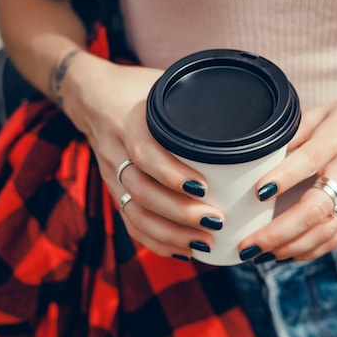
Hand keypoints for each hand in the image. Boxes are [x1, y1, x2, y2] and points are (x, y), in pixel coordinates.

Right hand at [66, 53, 223, 258]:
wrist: (92, 97)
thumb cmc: (139, 90)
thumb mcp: (163, 85)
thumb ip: (195, 100)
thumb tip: (244, 115)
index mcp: (130, 122)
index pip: (146, 153)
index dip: (172, 174)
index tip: (204, 188)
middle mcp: (116, 151)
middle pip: (142, 191)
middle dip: (179, 212)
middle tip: (216, 221)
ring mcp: (112, 175)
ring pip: (135, 213)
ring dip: (171, 233)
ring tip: (206, 242)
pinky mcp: (114, 191)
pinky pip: (130, 222)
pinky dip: (156, 241)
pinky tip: (184, 251)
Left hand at [240, 87, 336, 261]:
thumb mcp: (325, 111)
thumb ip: (295, 132)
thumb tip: (261, 155)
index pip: (310, 160)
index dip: (283, 178)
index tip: (257, 192)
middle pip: (317, 209)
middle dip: (280, 231)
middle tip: (250, 243)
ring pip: (327, 231)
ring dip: (292, 247)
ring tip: (261, 253)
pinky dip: (312, 250)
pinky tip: (288, 254)